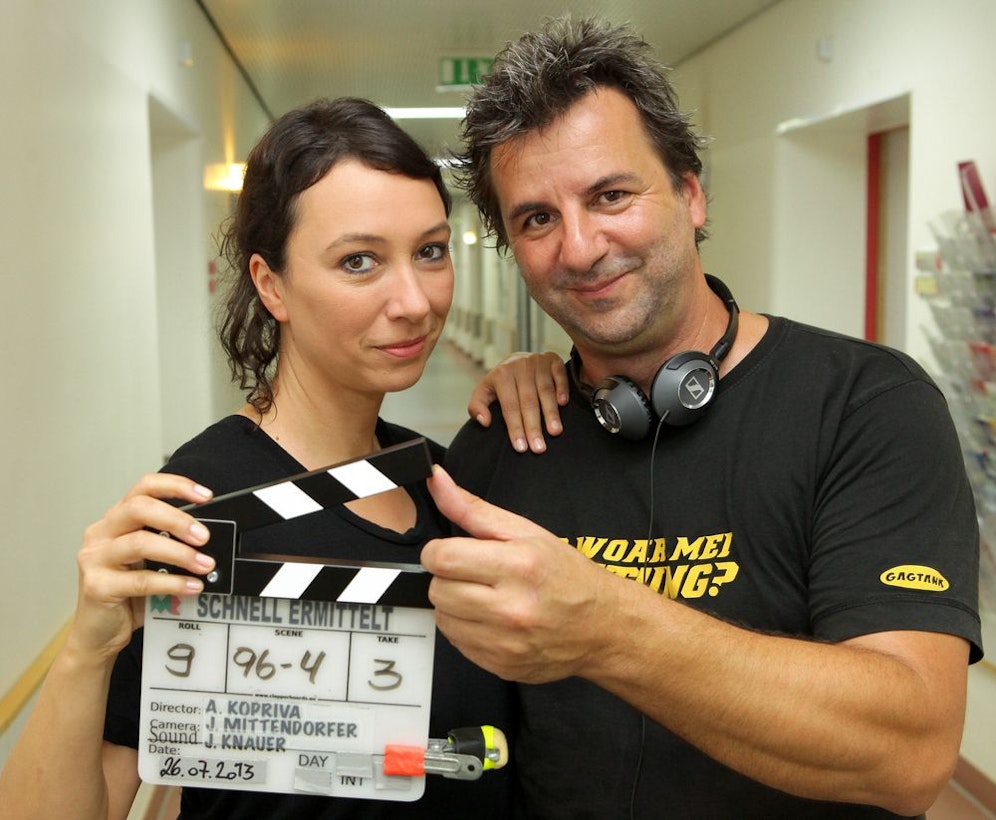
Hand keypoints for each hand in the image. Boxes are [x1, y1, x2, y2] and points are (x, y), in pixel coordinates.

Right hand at [71, 474, 216, 659]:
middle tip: (205, 536)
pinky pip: (140, 580)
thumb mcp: (151, 563)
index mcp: (117, 520)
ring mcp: (95, 558)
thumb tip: (209, 542)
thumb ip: (170, 545)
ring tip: (204, 564)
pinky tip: (191, 586)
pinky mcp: (97, 586)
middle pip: (139, 508)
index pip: (144, 488)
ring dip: (179, 553)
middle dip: (178, 519)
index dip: (176, 486)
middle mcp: (101, 533)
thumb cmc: (127, 595)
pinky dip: (171, 582)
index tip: (205, 496)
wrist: (99, 634)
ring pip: (140, 542)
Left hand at [422, 466, 613, 681]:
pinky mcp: (500, 666)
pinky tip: (492, 619)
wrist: (604, 628)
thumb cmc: (568, 575)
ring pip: (442, 617)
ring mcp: (505, 643)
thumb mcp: (526, 532)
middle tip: (476, 574)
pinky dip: (466, 628)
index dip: (439, 551)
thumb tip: (435, 480)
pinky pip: (457, 643)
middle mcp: (511, 608)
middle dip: (449, 577)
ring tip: (485, 596)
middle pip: (438, 589)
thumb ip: (473, 508)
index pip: (442, 558)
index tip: (452, 551)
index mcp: (518, 566)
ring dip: (455, 604)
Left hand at [468, 351, 568, 452]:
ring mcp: (537, 361)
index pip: (509, 406)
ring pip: (545, 390)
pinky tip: (563, 404)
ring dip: (551, 412)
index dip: (515, 428)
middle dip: (533, 427)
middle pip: (528, 401)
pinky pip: (560, 374)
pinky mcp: (553, 359)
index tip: (521, 448)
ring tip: (554, 432)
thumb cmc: (501, 382)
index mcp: (501, 375)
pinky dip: (562, 388)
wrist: (517, 359)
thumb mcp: (484, 391)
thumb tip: (484, 422)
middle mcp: (520, 366)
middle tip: (539, 448)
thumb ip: (477, 406)